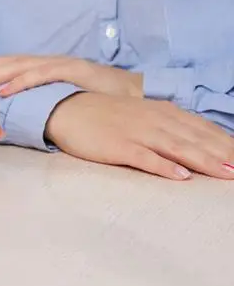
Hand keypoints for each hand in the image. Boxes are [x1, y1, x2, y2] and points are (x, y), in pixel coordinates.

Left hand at [0, 55, 142, 97]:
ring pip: (18, 67)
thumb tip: (18, 106)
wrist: (133, 91)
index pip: (7, 63)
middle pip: (7, 62)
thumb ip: (42, 96)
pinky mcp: (71, 71)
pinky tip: (3, 90)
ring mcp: (58, 63)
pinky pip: (41, 77)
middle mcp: (47, 61)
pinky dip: (21, 82)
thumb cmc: (97, 96)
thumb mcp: (63, 95)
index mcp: (43, 66)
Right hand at [45, 92, 233, 179]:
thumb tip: (198, 144)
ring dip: (204, 160)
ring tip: (227, 173)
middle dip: (224, 155)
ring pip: (177, 148)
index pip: (202, 129)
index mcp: (162, 112)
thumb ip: (169, 126)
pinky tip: (181, 176)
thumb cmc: (106, 115)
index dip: (226, 144)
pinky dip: (164, 166)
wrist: (67, 109)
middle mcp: (154, 120)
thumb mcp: (142, 114)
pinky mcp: (118, 146)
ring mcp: (136, 133)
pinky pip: (144, 158)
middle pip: (196, 139)